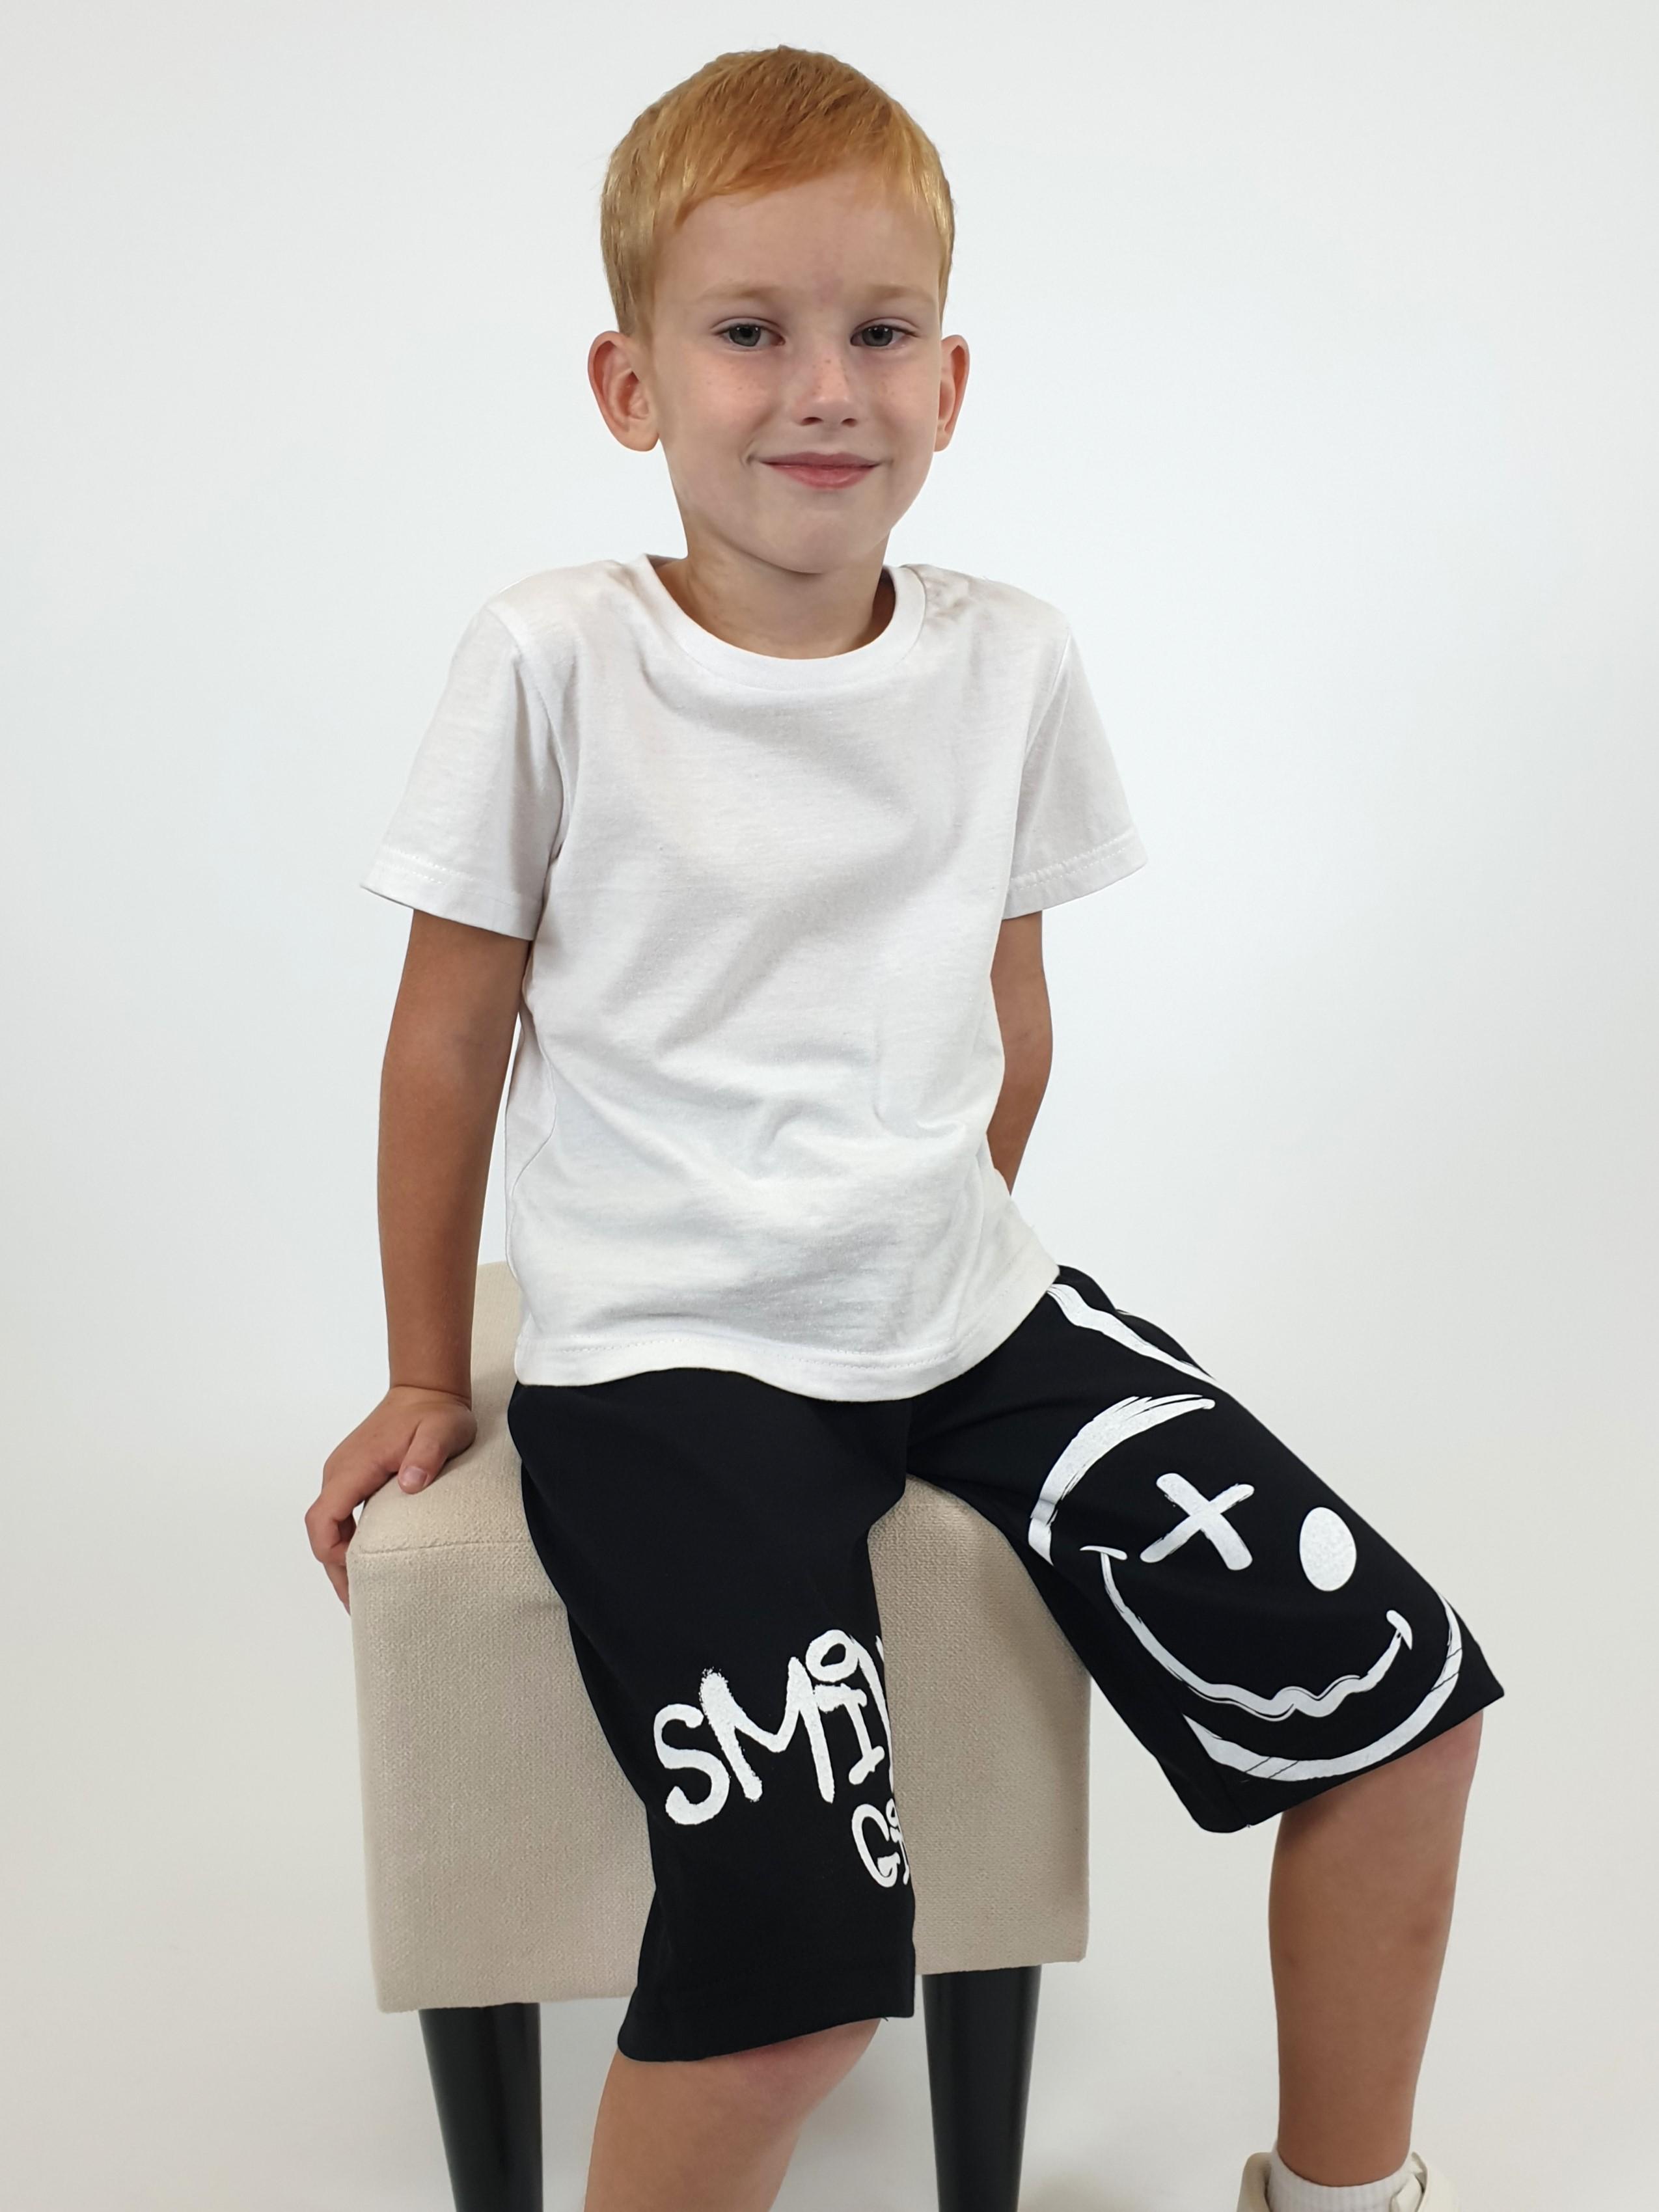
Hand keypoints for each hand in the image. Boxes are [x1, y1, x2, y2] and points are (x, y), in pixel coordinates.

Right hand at [305, 1385, 478, 1612]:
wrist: (426, 1388)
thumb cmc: (436, 1412)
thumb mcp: (443, 1431)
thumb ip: (427, 1455)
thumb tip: (410, 1484)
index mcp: (354, 1467)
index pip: (324, 1520)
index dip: (333, 1555)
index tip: (356, 1582)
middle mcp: (340, 1471)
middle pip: (321, 1531)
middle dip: (336, 1570)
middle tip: (359, 1606)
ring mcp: (345, 1472)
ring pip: (329, 1525)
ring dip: (340, 1558)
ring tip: (363, 1593)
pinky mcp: (355, 1474)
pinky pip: (341, 1515)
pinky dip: (348, 1541)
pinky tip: (368, 1560)